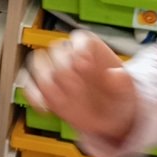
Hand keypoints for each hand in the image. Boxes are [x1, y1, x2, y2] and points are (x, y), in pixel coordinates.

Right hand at [26, 30, 136, 145]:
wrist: (110, 117)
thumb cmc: (118, 99)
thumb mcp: (128, 91)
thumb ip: (123, 82)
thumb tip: (115, 74)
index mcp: (91, 48)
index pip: (78, 39)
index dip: (78, 50)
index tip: (84, 65)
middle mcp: (70, 56)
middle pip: (55, 49)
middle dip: (63, 68)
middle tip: (77, 87)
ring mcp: (55, 72)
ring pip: (37, 64)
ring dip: (46, 81)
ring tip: (62, 97)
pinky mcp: (44, 90)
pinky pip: (29, 86)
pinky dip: (34, 96)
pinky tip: (46, 108)